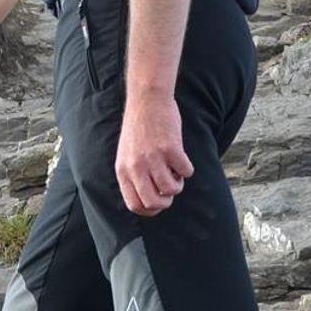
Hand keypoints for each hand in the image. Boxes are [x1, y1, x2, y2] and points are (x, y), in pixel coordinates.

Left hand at [117, 88, 193, 215]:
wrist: (147, 100)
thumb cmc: (139, 128)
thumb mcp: (127, 154)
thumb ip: (134, 174)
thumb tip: (149, 199)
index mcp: (123, 170)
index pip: (134, 205)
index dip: (149, 210)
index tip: (158, 202)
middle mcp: (136, 166)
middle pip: (153, 203)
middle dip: (166, 201)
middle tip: (170, 188)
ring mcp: (153, 158)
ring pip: (171, 189)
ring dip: (178, 184)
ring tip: (175, 171)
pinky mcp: (170, 148)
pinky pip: (186, 172)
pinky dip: (187, 169)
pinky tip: (182, 158)